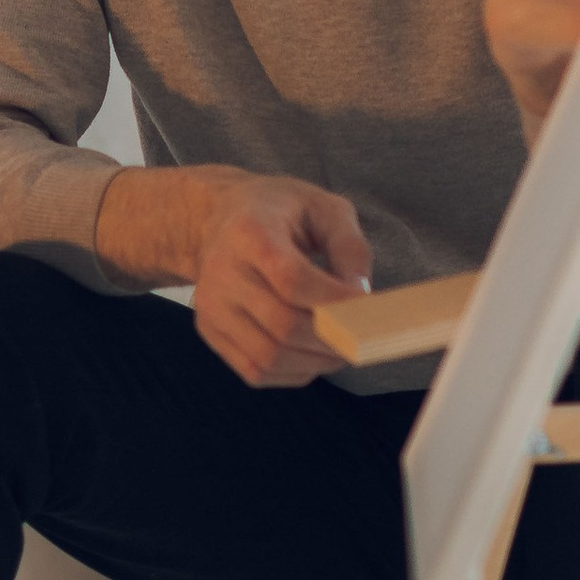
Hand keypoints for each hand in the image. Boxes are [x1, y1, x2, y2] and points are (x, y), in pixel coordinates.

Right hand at [96, 162, 370, 389]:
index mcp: (249, 231)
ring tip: (342, 349)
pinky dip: (293, 372)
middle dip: (333, 340)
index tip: (369, 308)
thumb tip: (361, 297)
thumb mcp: (323, 207)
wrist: (216, 219)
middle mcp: (221, 271)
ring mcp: (211, 306)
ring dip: (316, 362)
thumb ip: (350, 247)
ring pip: (269, 356)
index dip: (335, 302)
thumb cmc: (278, 211)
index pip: (292, 280)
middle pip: (283, 324)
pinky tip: (312, 354)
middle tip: (364, 338)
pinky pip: (255, 371)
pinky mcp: (210, 330)